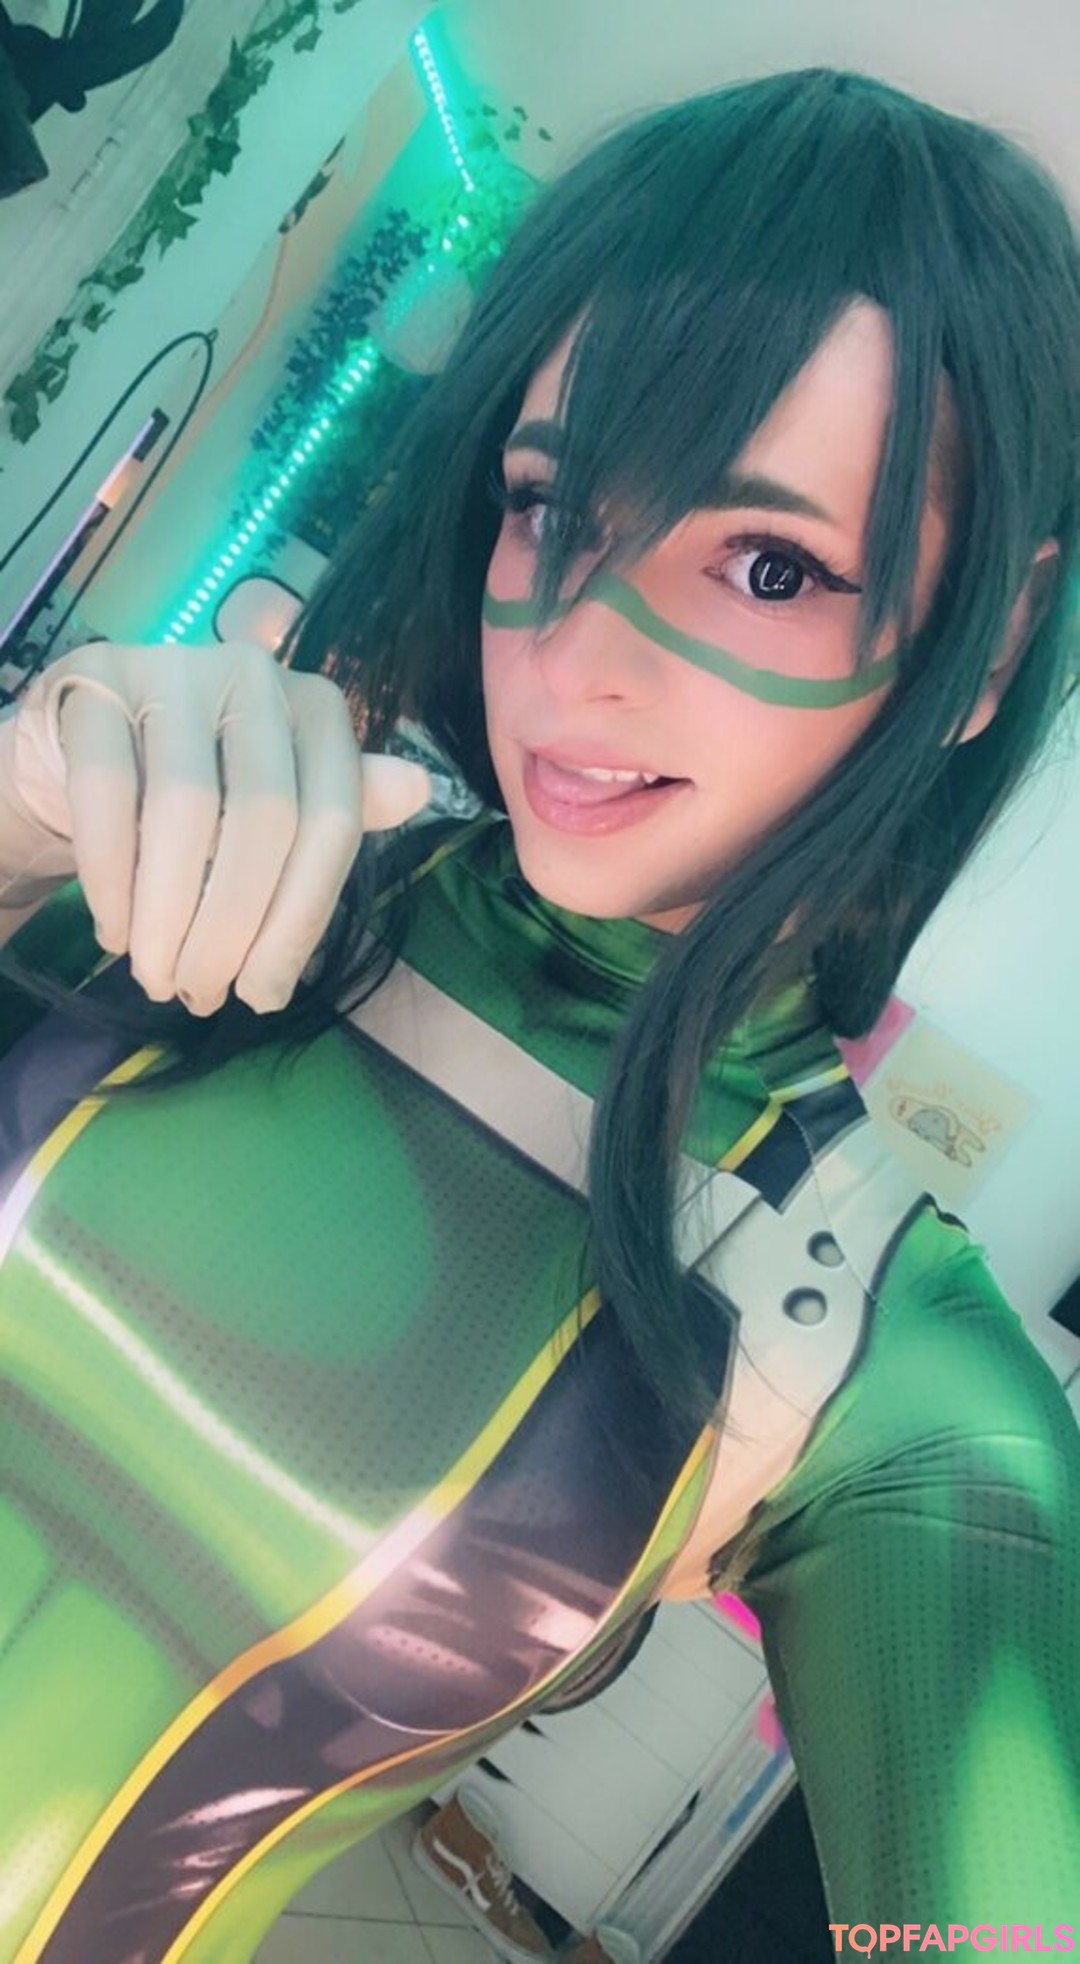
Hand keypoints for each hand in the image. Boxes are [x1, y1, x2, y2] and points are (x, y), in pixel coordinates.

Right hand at [5, 639, 430, 1014]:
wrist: (81, 748)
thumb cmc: (200, 789)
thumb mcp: (277, 808)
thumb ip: (337, 813)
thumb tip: (421, 789)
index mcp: (317, 708)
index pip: (331, 821)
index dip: (299, 921)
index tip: (263, 995)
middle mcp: (254, 673)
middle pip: (262, 819)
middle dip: (230, 929)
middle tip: (199, 996)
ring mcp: (170, 667)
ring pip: (182, 810)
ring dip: (167, 916)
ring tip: (155, 977)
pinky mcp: (94, 681)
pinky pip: (106, 792)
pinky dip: (112, 879)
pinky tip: (114, 932)